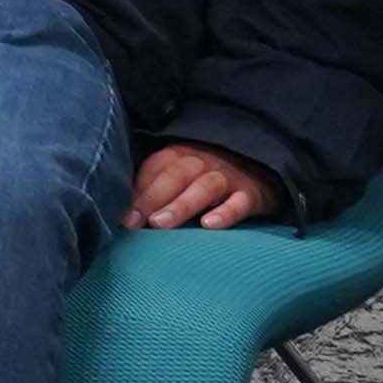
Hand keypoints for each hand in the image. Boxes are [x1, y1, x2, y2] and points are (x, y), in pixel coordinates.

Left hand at [128, 143, 278, 231]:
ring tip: (161, 224)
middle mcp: (202, 163)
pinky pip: (239, 202)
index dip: (137, 191)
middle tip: (135, 222)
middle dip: (153, 197)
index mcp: (179, 156)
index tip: (123, 218)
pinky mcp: (251, 194)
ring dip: (181, 204)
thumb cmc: (205, 179)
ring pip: (204, 186)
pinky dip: (226, 213)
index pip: (155, 168)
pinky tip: (211, 226)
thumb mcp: (179, 177)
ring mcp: (227, 178)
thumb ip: (152, 191)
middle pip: (176, 175)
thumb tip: (122, 217)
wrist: (260, 169)